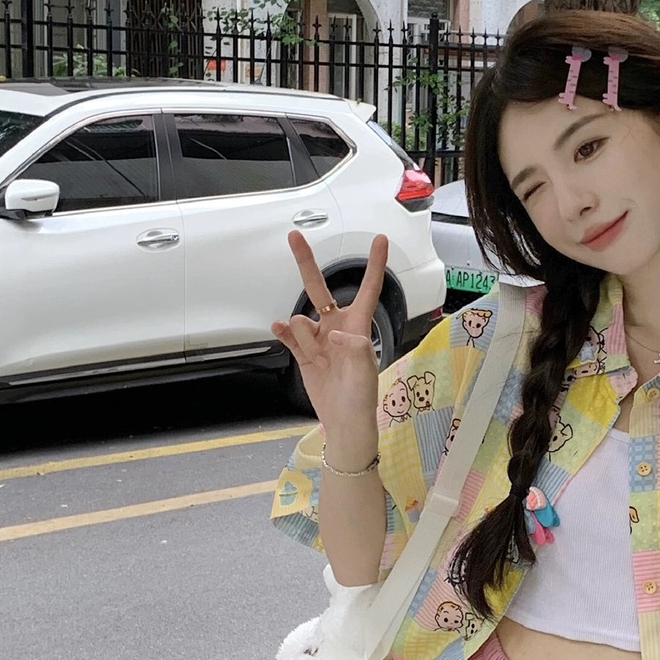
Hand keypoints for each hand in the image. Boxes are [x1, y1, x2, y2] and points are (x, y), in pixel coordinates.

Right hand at [270, 231, 388, 446]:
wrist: (344, 423)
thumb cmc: (363, 397)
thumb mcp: (365, 373)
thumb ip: (354, 349)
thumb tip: (334, 333)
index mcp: (359, 327)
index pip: (367, 289)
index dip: (374, 264)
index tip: (379, 239)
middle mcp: (338, 328)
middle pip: (319, 289)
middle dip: (306, 263)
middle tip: (294, 236)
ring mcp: (319, 340)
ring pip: (301, 321)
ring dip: (302, 334)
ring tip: (315, 355)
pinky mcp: (304, 354)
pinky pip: (289, 335)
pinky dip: (284, 331)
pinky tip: (279, 329)